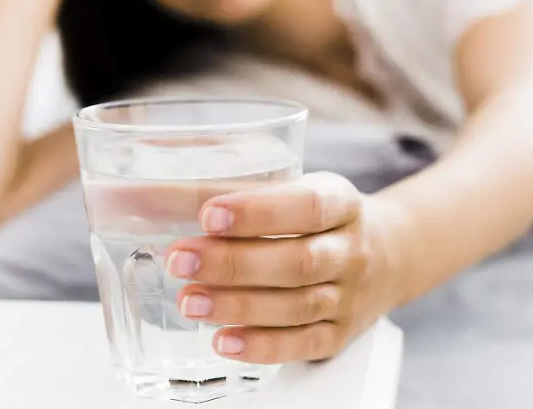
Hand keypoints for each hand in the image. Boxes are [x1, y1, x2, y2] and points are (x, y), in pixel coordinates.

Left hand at [164, 173, 402, 363]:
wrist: (389, 255)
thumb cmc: (320, 218)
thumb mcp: (293, 188)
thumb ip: (231, 188)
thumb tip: (143, 192)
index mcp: (342, 202)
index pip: (306, 205)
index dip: (259, 211)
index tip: (210, 213)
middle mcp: (351, 250)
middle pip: (296, 260)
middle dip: (234, 262)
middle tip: (179, 259)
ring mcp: (348, 296)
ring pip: (296, 304)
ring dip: (238, 305)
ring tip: (190, 301)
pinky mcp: (338, 334)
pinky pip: (302, 344)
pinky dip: (262, 345)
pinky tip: (224, 340)